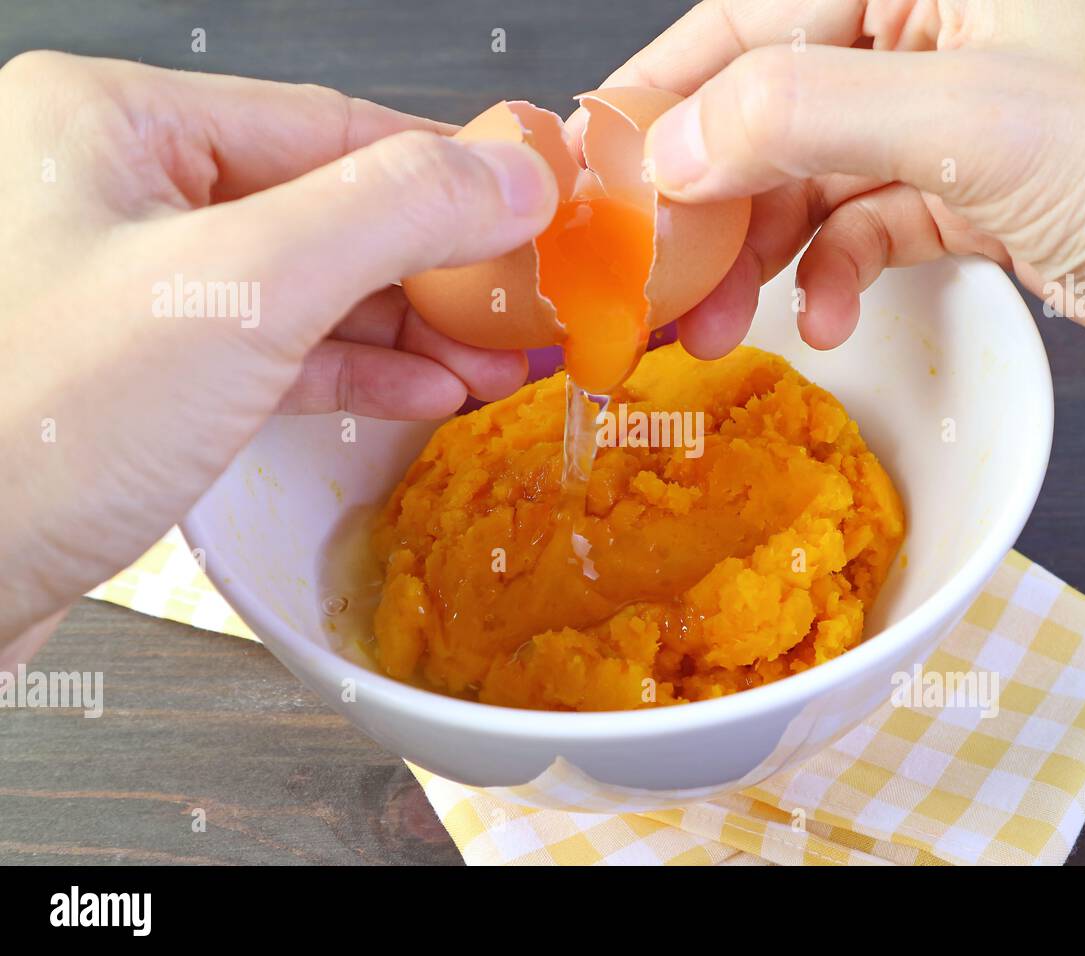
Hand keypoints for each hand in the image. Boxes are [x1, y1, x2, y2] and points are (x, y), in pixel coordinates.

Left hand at [0, 52, 557, 639]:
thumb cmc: (28, 426)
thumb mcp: (238, 291)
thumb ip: (389, 215)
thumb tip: (513, 176)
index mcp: (110, 122)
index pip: (327, 124)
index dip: (447, 170)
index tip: (534, 206)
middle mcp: (108, 190)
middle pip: (319, 207)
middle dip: (433, 267)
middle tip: (523, 305)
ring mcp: (117, 286)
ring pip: (298, 285)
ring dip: (404, 326)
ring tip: (493, 361)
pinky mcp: (129, 375)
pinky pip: (263, 350)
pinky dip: (347, 371)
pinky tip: (420, 391)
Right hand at [609, 0, 1084, 377]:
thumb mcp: (973, 122)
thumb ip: (808, 113)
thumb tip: (677, 138)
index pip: (753, 17)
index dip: (666, 94)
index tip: (601, 168)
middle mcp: (931, 32)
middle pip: (769, 105)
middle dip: (709, 198)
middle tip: (658, 277)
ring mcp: (948, 119)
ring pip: (808, 178)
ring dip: (761, 253)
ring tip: (720, 324)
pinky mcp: (967, 195)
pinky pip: (864, 229)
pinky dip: (836, 275)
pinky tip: (829, 317)